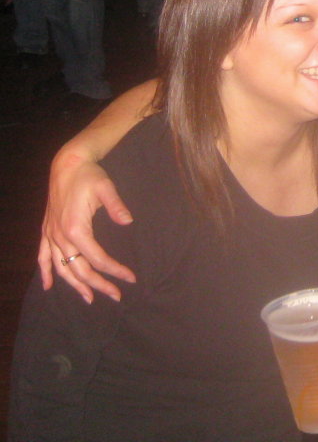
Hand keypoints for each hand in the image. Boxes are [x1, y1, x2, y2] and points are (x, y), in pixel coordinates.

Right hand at [40, 151, 135, 303]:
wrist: (68, 164)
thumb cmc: (89, 176)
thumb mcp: (106, 188)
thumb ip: (116, 206)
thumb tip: (128, 221)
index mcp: (76, 229)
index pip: (98, 259)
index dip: (115, 270)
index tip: (131, 278)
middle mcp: (60, 236)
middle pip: (79, 269)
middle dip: (99, 284)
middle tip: (117, 296)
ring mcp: (51, 234)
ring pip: (61, 268)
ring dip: (75, 285)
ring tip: (90, 298)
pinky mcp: (47, 230)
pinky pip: (43, 257)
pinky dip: (46, 272)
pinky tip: (49, 286)